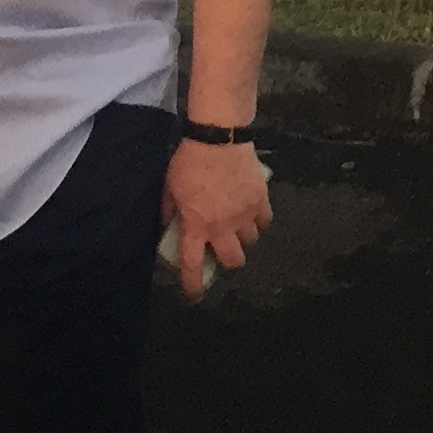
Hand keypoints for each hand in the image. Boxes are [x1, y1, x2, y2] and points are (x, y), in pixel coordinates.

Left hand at [162, 139, 272, 298]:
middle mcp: (222, 227)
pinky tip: (251, 211)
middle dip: (228, 261)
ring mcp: (244, 215)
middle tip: (222, 249)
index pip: (193, 265)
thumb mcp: (169, 188)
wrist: (218, 137)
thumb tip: (168, 227)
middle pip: (233, 261)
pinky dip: (258, 220)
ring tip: (237, 226)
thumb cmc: (189, 162)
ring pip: (250, 242)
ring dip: (243, 237)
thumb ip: (169, 212)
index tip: (194, 294)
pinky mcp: (260, 200)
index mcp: (197, 226)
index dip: (193, 285)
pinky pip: (264, 221)